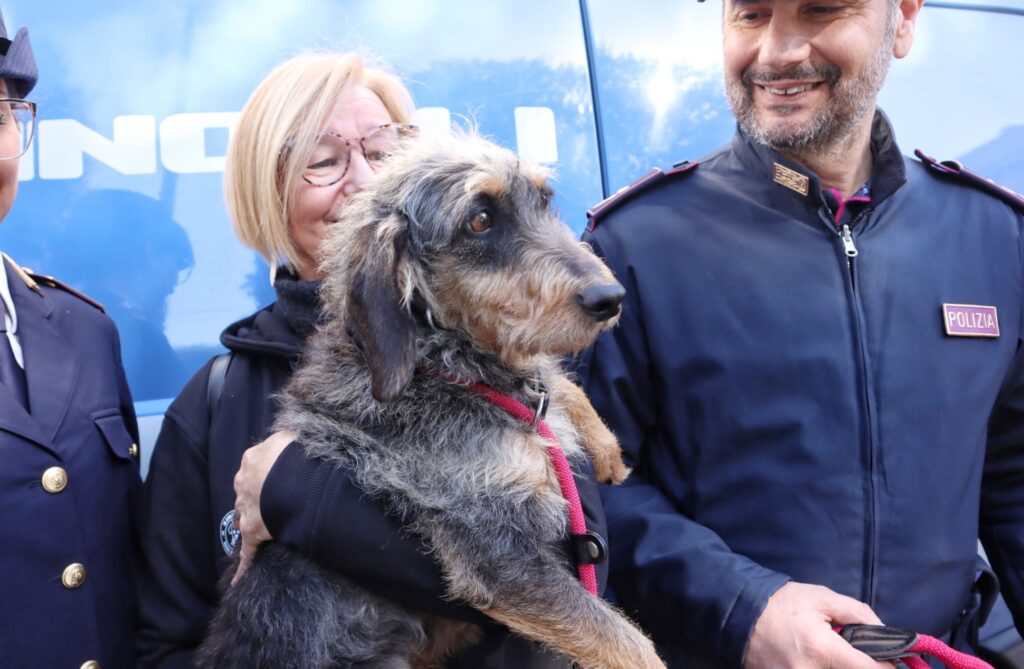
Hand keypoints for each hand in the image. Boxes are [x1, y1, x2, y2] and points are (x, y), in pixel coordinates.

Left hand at [231, 430, 294, 584]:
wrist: (292, 474)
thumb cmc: (296, 452)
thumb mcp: (293, 435)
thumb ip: (291, 438)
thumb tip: (298, 432)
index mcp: (253, 460)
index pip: (253, 468)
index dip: (263, 475)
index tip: (273, 478)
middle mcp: (244, 483)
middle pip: (245, 494)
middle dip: (253, 499)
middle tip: (268, 503)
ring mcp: (247, 509)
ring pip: (242, 518)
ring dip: (249, 523)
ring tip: (261, 529)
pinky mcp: (253, 532)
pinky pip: (247, 552)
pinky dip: (243, 566)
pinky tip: (238, 579)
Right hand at [744, 582, 894, 668]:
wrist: (735, 614)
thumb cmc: (779, 603)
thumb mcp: (820, 597)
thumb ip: (857, 613)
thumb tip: (883, 632)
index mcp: (822, 651)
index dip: (886, 666)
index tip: (889, 660)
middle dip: (859, 666)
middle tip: (854, 655)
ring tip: (829, 655)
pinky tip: (811, 662)